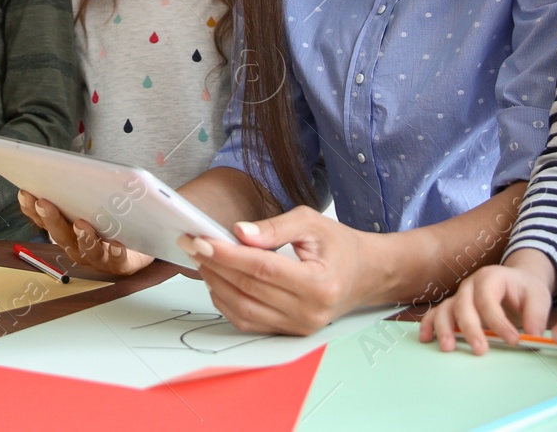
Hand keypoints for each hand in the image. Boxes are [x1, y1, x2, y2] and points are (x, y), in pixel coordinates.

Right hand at [18, 190, 152, 276]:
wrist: (144, 239)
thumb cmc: (112, 217)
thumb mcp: (92, 199)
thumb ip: (77, 188)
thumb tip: (67, 167)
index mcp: (66, 229)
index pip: (43, 220)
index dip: (31, 208)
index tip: (25, 191)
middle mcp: (78, 246)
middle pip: (61, 235)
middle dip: (51, 219)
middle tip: (44, 203)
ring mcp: (99, 257)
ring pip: (87, 250)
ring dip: (82, 238)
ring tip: (81, 225)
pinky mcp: (122, 263)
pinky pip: (118, 261)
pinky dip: (117, 254)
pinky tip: (117, 244)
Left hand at [183, 206, 371, 334]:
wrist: (365, 275)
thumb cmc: (339, 246)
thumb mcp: (312, 222)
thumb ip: (274, 227)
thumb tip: (239, 232)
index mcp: (320, 284)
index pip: (262, 269)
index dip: (228, 254)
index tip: (202, 239)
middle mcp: (309, 312)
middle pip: (249, 289)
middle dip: (215, 265)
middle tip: (191, 244)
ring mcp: (299, 328)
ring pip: (243, 310)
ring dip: (215, 284)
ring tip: (201, 259)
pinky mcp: (289, 333)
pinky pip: (248, 322)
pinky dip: (226, 301)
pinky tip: (217, 279)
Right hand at [421, 255, 554, 353]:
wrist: (517, 283)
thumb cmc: (526, 290)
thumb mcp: (538, 297)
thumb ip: (536, 315)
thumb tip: (533, 335)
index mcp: (490, 277)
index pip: (488, 300)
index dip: (498, 321)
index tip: (514, 341)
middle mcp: (470, 285)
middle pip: (463, 305)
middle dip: (470, 328)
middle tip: (480, 350)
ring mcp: (459, 296)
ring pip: (446, 309)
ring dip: (445, 328)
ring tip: (448, 348)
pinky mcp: (454, 307)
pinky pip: (437, 314)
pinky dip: (430, 325)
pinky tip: (427, 339)